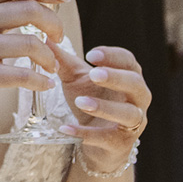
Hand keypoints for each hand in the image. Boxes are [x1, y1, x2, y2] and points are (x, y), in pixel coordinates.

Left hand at [62, 46, 150, 171]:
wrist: (93, 140)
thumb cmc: (89, 101)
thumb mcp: (75, 79)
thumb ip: (63, 61)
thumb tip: (45, 38)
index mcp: (129, 77)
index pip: (129, 61)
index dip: (113, 56)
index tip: (91, 54)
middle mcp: (137, 99)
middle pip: (136, 84)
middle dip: (116, 78)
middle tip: (94, 74)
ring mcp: (133, 123)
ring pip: (130, 114)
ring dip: (106, 108)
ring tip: (81, 102)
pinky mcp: (121, 143)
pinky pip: (108, 138)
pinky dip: (87, 134)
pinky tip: (67, 129)